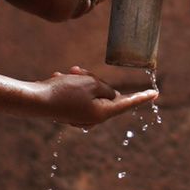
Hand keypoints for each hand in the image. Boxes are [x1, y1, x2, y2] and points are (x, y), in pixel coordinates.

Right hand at [33, 65, 158, 128]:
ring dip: (80, 79)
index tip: (155, 94)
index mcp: (103, 113)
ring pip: (89, 91)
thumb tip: (111, 95)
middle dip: (93, 78)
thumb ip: (105, 88)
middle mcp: (93, 118)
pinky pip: (77, 94)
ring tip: (66, 74)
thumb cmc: (64, 91)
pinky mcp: (70, 112)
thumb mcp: (90, 84)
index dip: (142, 96)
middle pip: (105, 93)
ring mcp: (81, 116)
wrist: (34, 100)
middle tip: (78, 71)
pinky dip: (71, 84)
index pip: (127, 102)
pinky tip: (58, 79)